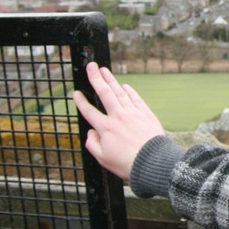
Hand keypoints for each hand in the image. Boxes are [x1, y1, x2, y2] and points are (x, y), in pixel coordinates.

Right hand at [73, 62, 164, 179]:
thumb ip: (92, 144)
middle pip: (105, 93)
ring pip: (120, 92)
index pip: (89, 111)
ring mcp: (133, 113)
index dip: (81, 101)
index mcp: (105, 128)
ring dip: (111, 80)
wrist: (152, 161)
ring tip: (104, 70)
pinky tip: (125, 85)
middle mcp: (118, 117)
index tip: (76, 93)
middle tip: (91, 66)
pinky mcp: (146, 113)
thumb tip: (91, 132)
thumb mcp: (102, 158)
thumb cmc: (127, 162)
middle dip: (96, 78)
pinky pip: (136, 98)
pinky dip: (129, 91)